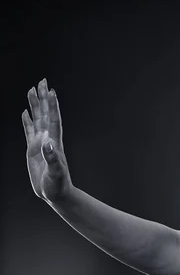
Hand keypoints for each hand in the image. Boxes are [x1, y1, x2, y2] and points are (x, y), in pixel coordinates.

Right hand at [22, 79, 72, 202]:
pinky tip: (26, 112)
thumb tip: (48, 144)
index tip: (51, 91)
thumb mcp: (56, 172)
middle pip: (45, 114)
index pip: (53, 119)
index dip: (52, 105)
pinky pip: (29, 131)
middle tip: (42, 81)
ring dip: (35, 105)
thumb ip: (52, 158)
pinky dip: (27, 120)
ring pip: (37, 119)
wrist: (56, 194)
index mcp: (54, 143)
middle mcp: (48, 140)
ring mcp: (40, 143)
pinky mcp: (33, 150)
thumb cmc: (58, 185)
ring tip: (31, 90)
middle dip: (43, 98)